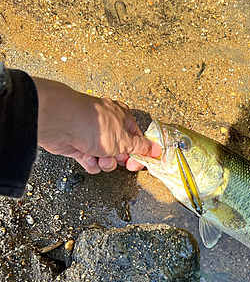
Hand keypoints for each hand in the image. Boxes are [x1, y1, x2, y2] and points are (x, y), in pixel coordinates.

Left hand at [32, 77, 160, 173]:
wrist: (63, 123)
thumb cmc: (94, 124)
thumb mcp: (126, 140)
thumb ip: (142, 148)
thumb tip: (156, 149)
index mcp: (123, 119)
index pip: (137, 139)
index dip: (140, 153)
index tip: (139, 162)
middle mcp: (108, 126)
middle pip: (122, 151)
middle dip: (120, 159)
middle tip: (119, 159)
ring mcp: (92, 136)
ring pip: (106, 158)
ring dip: (105, 162)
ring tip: (99, 157)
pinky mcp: (79, 146)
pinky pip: (90, 161)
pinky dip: (90, 162)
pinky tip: (87, 156)